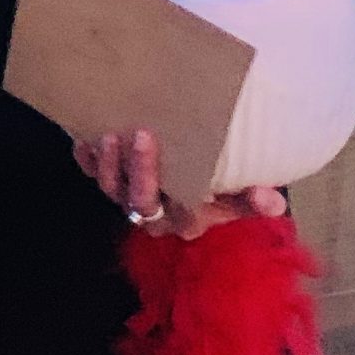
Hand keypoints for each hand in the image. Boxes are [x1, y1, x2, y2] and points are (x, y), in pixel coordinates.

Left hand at [72, 128, 286, 240]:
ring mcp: (127, 199)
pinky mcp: (110, 182)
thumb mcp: (237, 194)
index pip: (176, 212)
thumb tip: (272, 201)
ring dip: (108, 164)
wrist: (195, 176)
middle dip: (139, 170)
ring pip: (112, 189)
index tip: (163, 148)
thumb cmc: (218, 183)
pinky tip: (82, 139)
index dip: (164, 182)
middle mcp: (153, 214)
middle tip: (141, 135)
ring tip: (109, 135)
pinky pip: (91, 174)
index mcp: (185, 220)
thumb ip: (254, 200)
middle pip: (140, 200)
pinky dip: (86, 159)